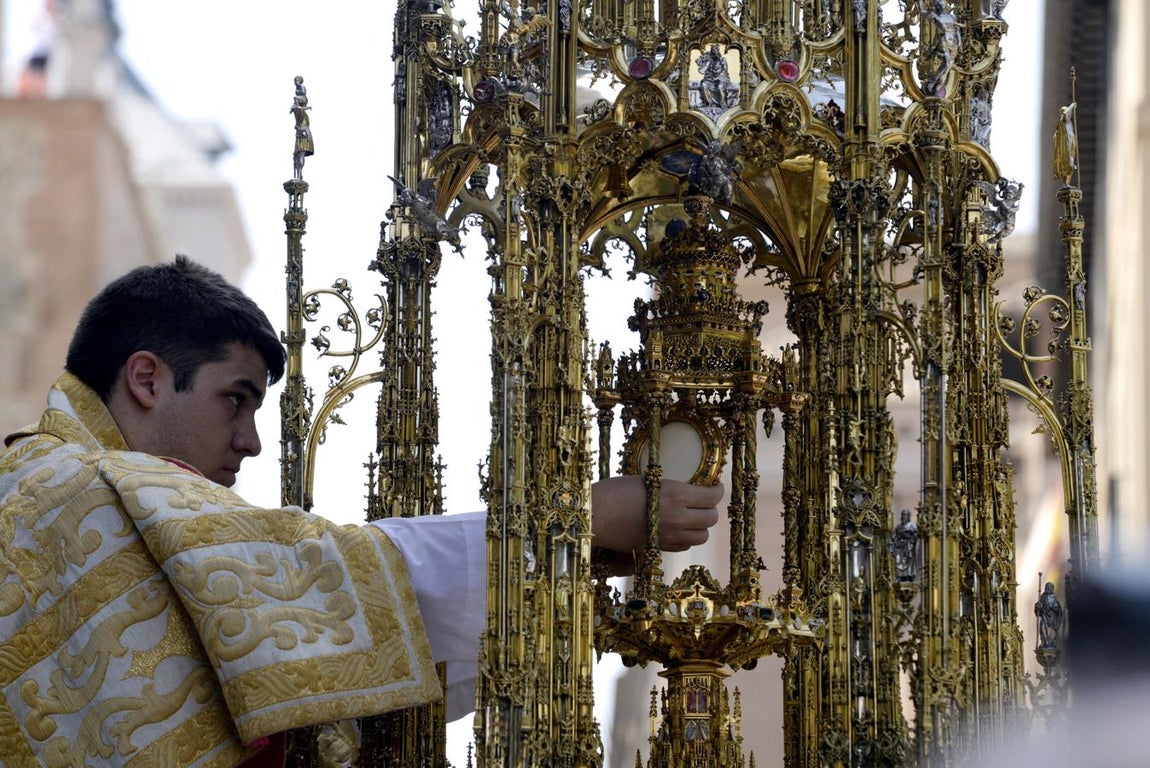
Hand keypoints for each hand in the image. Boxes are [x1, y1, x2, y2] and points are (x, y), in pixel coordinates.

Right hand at [590, 475, 721, 573]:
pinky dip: (686, 539)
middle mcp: (678, 517)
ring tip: (692, 518)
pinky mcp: (659, 548)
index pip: (711, 497)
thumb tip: (687, 492)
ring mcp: (669, 536)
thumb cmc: (616, 491)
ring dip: (700, 527)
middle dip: (710, 509)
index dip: (718, 491)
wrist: (595, 515)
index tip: (716, 486)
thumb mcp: (648, 481)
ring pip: (701, 537)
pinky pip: (684, 546)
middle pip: (711, 519)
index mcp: (677, 494)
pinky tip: (677, 529)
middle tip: (704, 502)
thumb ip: (671, 489)